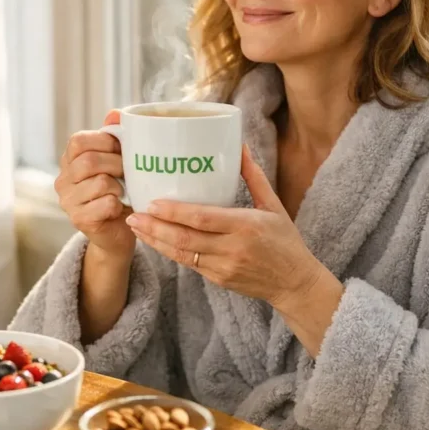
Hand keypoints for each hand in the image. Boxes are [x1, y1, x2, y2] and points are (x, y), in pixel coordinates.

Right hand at [55, 110, 134, 257]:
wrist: (118, 231)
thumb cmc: (120, 191)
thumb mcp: (117, 161)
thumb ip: (113, 136)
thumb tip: (114, 114)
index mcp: (69, 160)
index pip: (79, 141)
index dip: (105, 142)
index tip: (121, 150)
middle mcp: (62, 180)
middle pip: (89, 161)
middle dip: (116, 164)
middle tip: (128, 172)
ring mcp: (68, 202)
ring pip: (100, 182)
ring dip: (120, 186)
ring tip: (123, 191)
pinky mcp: (79, 220)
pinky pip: (106, 204)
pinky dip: (119, 204)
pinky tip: (119, 208)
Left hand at [126, 144, 331, 308]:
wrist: (295, 283)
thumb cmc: (285, 240)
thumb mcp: (273, 205)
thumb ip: (254, 177)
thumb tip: (239, 146)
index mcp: (246, 227)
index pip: (203, 219)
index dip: (175, 212)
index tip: (153, 202)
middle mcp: (232, 249)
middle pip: (185, 239)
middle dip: (155, 227)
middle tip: (133, 214)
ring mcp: (223, 267)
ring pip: (181, 254)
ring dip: (155, 241)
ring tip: (135, 226)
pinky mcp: (218, 279)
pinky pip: (188, 264)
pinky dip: (168, 251)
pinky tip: (154, 240)